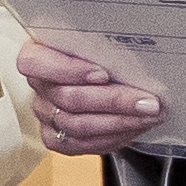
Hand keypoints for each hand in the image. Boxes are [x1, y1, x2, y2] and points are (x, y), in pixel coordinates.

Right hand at [14, 38, 165, 154]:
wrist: (106, 76)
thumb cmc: (101, 53)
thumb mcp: (100, 40)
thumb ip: (104, 44)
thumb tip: (136, 46)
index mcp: (38, 53)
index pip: (35, 63)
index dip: (68, 70)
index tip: (103, 74)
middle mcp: (39, 85)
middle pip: (69, 98)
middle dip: (114, 101)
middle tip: (148, 101)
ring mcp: (45, 113)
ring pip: (78, 125)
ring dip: (121, 122)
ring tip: (150, 115)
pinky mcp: (55, 138)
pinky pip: (82, 144)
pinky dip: (113, 137)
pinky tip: (135, 127)